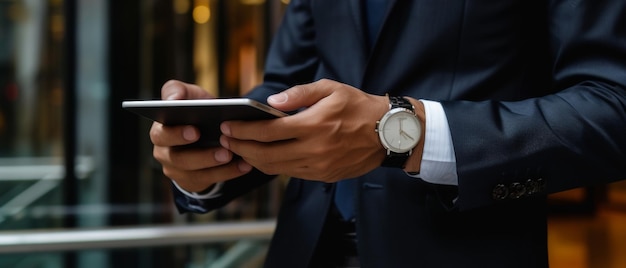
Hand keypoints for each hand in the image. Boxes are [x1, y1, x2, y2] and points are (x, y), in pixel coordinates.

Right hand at [150, 80, 252, 192]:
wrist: (205, 129)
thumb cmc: (194, 109)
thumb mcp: (186, 96)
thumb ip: (176, 91)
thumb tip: (173, 99)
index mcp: (161, 131)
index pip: (162, 134)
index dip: (177, 134)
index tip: (196, 131)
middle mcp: (164, 153)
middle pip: (179, 158)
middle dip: (202, 155)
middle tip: (225, 150)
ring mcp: (177, 170)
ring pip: (195, 173)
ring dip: (217, 166)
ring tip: (235, 156)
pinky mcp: (192, 181)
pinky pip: (210, 180)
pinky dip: (229, 173)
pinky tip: (245, 165)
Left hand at [219, 79, 388, 182]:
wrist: (388, 133)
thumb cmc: (358, 106)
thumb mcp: (330, 89)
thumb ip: (298, 94)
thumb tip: (271, 103)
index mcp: (314, 125)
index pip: (268, 131)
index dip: (243, 130)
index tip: (227, 126)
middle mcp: (314, 149)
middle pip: (266, 154)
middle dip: (241, 147)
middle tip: (225, 139)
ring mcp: (319, 166)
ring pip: (275, 168)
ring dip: (253, 160)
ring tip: (239, 149)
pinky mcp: (324, 176)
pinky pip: (291, 174)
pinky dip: (273, 166)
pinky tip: (264, 157)